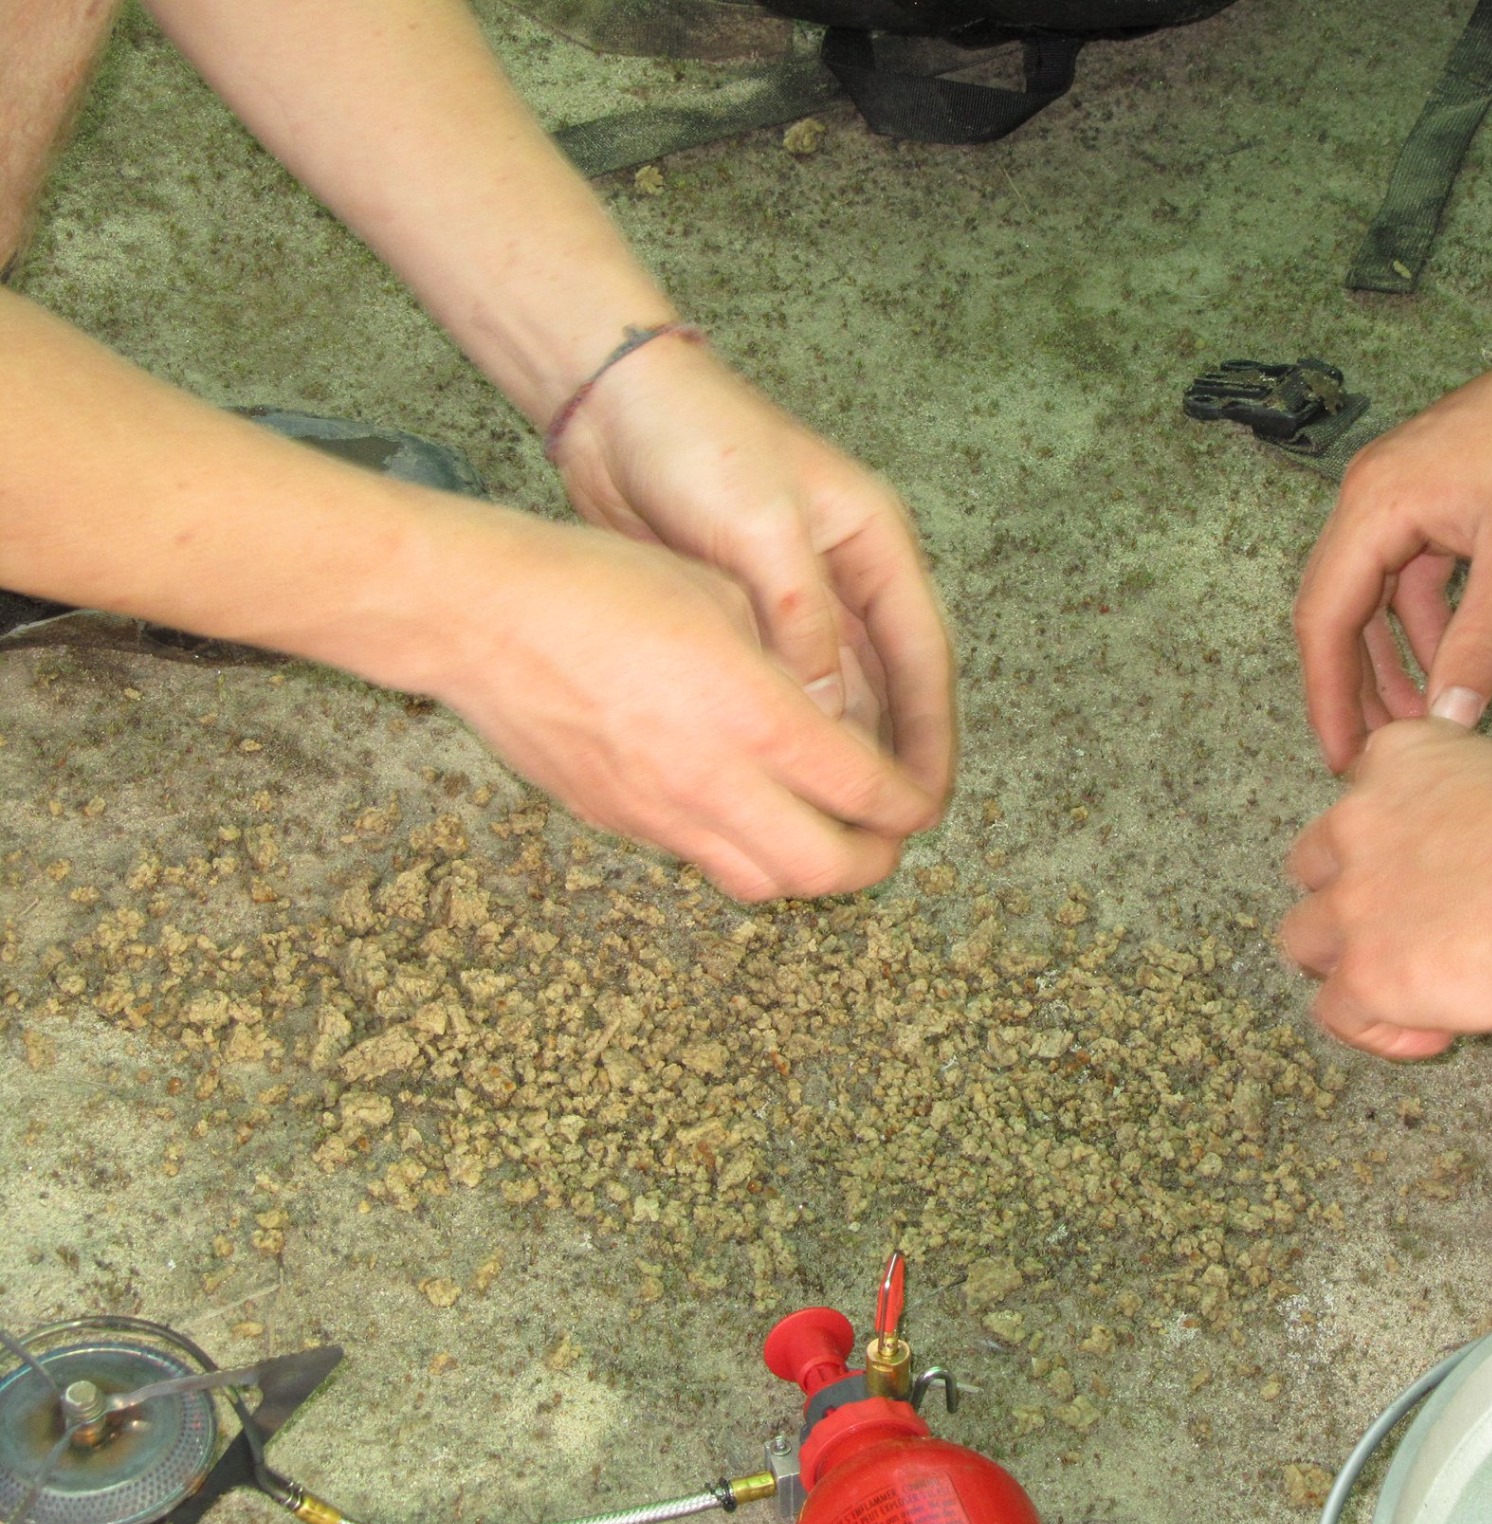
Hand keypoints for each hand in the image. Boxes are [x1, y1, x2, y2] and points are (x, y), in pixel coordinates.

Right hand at [425, 511, 944, 901]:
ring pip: (762, 881)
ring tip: (822, 832)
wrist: (481, 618)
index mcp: (756, 718)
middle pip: (825, 868)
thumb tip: (829, 706)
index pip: (865, 792)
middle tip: (887, 838)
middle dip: (873, 861)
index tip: (921, 801)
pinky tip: (743, 810)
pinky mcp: (616, 822)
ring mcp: (660, 814)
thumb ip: (787, 661)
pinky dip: (741, 850)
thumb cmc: (599, 585)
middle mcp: (715, 783)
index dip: (908, 805)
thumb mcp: (721, 596)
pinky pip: (700, 859)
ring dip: (806, 867)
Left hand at [549, 333, 955, 804]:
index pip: (923, 655)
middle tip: (885, 836)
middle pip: (887, 685)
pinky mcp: (742, 612)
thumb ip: (798, 619)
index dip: (933, 733)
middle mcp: (845, 577)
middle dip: (890, 759)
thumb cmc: (696, 441)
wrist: (611, 402)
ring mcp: (793, 596)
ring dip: (836, 754)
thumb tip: (828, 713)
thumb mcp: (758, 527)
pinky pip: (777, 688)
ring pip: (833, 694)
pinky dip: (782, 733)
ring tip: (832, 825)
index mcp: (873, 545)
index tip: (930, 803)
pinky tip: (773, 781)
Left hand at [1279, 720, 1491, 1058]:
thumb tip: (1491, 855)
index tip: (1426, 867)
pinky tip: (1429, 1035)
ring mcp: (1353, 901)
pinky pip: (1337, 1012)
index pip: (1362, 795)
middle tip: (1394, 928)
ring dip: (1344, 962)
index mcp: (1399, 759)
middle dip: (1344, 897)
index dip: (1387, 839)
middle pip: (1313, 866)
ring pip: (1304, 937)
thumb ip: (1470, 807)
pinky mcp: (1364, 973)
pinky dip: (1376, 1031)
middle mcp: (1357, 823)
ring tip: (1398, 987)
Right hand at [1293, 340, 1491, 770]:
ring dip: (1390, 657)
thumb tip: (1448, 723)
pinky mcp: (1430, 494)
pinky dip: (1421, 621)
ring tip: (1415, 720)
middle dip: (1352, 685)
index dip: (1328, 695)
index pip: (1324, 617)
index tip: (1341, 754)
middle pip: (1336, 608)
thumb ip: (1480, 646)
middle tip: (1369, 753)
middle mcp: (1369, 496)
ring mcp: (1398, 492)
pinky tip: (1447, 661)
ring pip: (1372, 595)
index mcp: (1374, 505)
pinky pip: (1407, 572)